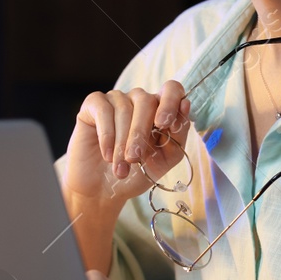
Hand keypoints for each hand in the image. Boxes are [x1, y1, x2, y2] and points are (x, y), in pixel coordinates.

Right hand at [63, 83, 190, 206]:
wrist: (104, 190)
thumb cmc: (136, 173)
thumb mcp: (165, 159)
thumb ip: (179, 135)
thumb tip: (185, 104)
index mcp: (161, 109)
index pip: (172, 89)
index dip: (170, 102)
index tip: (164, 125)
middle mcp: (139, 100)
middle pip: (146, 101)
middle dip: (140, 133)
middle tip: (134, 159)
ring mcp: (117, 99)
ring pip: (124, 109)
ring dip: (122, 143)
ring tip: (120, 168)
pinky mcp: (94, 104)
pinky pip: (103, 110)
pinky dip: (106, 135)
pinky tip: (107, 154)